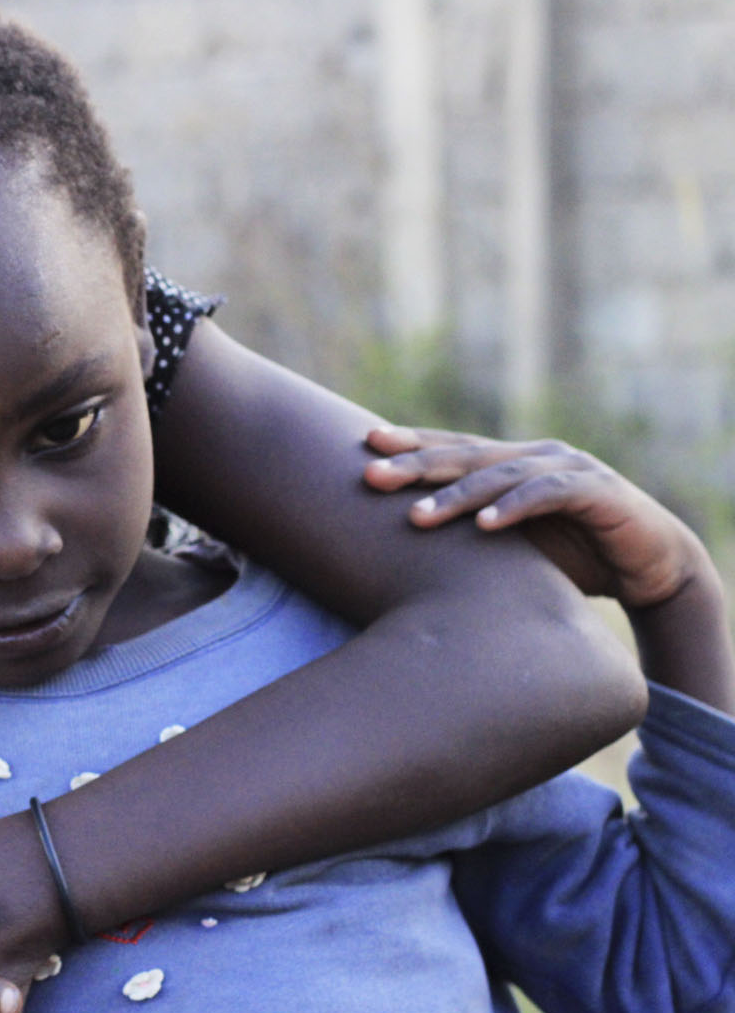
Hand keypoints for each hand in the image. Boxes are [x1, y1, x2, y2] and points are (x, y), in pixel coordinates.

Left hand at [363, 426, 712, 608]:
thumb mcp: (508, 547)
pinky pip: (549, 494)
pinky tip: (485, 525)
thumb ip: (467, 538)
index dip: (410, 443)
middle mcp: (535, 456)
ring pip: (501, 474)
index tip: (362, 445)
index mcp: (511, 462)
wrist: (650, 568)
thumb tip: (395, 553)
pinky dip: (515, 508)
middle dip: (416, 465)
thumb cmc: (570, 557)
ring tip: (416, 517)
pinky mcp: (598, 491)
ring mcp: (568, 468)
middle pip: (466, 456)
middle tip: (371, 477)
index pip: (452, 448)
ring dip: (457, 495)